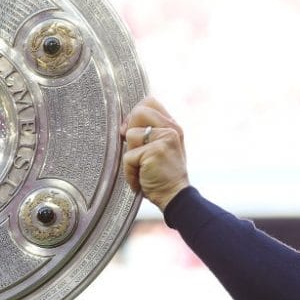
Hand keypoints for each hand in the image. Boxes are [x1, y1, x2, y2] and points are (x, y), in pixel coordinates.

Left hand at [120, 96, 189, 211]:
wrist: (175, 197)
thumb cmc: (163, 176)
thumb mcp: (159, 149)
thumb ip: (148, 133)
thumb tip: (124, 126)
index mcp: (172, 126)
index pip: (149, 102)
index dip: (135, 115)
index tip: (133, 133)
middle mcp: (171, 129)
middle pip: (138, 112)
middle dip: (130, 132)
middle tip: (137, 152)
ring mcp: (165, 138)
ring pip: (130, 135)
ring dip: (131, 156)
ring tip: (142, 169)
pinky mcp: (155, 151)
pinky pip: (128, 156)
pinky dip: (130, 172)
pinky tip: (141, 180)